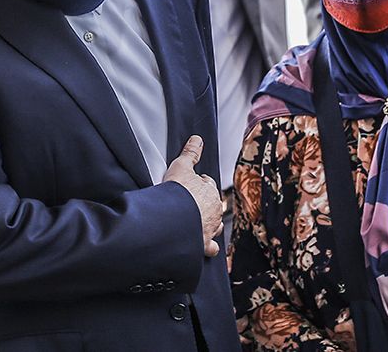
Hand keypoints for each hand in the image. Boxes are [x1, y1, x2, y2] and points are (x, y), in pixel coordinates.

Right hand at [163, 135, 223, 256]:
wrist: (173, 220)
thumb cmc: (177, 193)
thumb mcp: (181, 167)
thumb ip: (190, 153)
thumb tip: (197, 139)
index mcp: (210, 192)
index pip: (208, 185)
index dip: (199, 183)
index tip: (191, 184)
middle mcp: (214, 211)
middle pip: (212, 205)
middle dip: (204, 204)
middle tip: (191, 203)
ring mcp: (210, 228)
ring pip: (214, 225)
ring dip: (208, 223)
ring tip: (197, 222)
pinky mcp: (203, 245)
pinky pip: (210, 247)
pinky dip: (208, 247)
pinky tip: (203, 247)